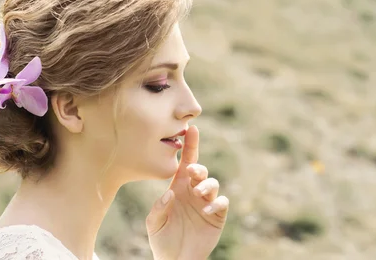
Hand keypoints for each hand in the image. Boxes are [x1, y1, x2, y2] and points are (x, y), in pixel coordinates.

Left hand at [146, 126, 228, 259]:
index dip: (190, 145)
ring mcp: (206, 203)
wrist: (175, 259)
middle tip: (192, 172)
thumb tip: (170, 194)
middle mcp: (194, 191)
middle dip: (198, 168)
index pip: (186, 162)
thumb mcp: (153, 223)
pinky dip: (216, 203)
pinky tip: (206, 210)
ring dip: (207, 185)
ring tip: (198, 193)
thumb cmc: (162, 239)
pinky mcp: (217, 216)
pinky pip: (222, 203)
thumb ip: (159, 208)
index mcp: (178, 187)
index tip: (191, 128)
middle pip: (201, 170)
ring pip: (213, 183)